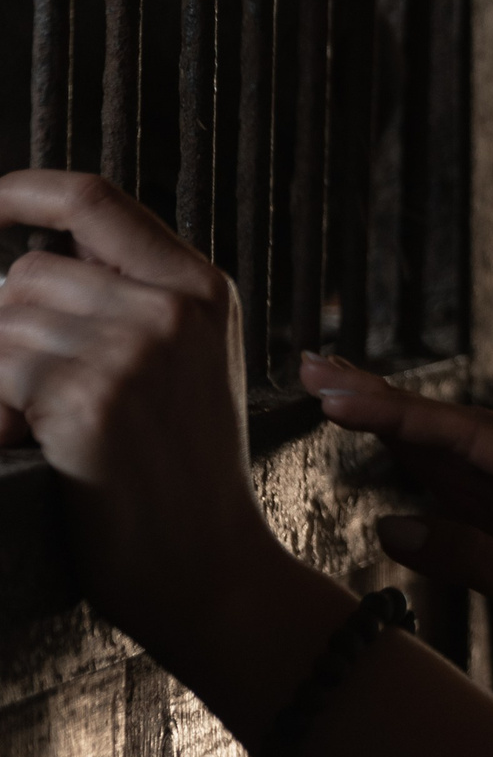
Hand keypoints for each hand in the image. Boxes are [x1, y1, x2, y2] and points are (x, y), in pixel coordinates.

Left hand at [0, 171, 282, 659]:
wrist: (209, 566)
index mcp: (203, 288)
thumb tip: (26, 264)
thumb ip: (132, 302)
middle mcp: (174, 307)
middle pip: (31, 272)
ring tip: (34, 429)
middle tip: (26, 393)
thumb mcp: (187, 366)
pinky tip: (27, 446)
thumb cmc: (182, 475)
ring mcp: (137, 349)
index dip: (24, 190)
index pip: (97, 200)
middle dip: (4, 329)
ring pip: (5, 321)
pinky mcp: (92, 397)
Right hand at [297, 358, 492, 756]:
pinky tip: (377, 444)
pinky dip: (412, 471)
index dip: (402, 412)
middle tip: (315, 369)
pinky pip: (454, 495)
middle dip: (386, 401)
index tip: (340, 392)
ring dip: (392, 427)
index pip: (474, 435)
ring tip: (331, 392)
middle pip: (456, 432)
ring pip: (449, 458)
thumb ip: (474, 559)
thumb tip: (394, 527)